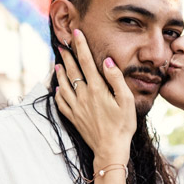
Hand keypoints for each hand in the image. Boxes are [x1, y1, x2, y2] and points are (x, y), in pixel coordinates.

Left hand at [54, 30, 135, 162]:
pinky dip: (58, 92)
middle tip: (62, 45)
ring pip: (63, 85)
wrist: (110, 149)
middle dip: (67, 56)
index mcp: (97, 89)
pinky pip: (61, 102)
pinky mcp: (74, 118)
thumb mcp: (126, 100)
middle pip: (72, 70)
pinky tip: (57, 88)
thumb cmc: (123, 125)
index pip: (86, 61)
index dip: (80, 45)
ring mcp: (76, 107)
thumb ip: (116, 79)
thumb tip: (106, 61)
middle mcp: (83, 96)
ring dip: (60, 72)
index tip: (76, 33)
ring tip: (57, 64)